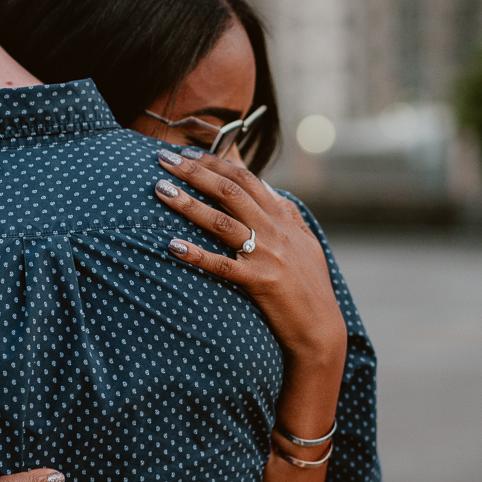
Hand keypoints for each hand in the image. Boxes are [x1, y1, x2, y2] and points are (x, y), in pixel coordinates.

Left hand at [154, 148, 346, 369]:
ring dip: (187, 203)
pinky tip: (171, 246)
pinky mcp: (260, 282)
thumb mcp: (306, 242)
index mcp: (282, 218)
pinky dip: (196, 254)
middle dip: (194, 171)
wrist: (321, 329)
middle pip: (229, 191)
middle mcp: (274, 231)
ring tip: (160, 190)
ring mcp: (266, 255)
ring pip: (221, 221)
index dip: (215, 162)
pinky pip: (221, 265)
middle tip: (163, 158)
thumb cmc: (311, 286)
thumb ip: (289, 214)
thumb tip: (272, 191)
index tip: (188, 153)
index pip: (246, 178)